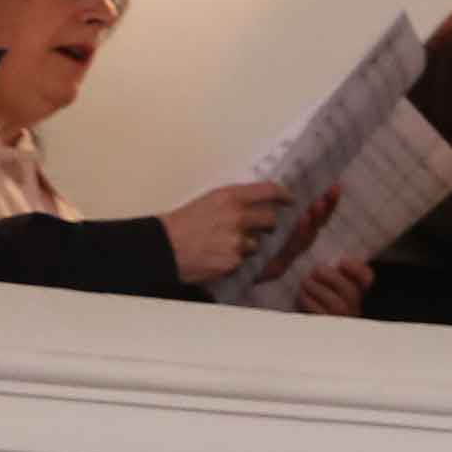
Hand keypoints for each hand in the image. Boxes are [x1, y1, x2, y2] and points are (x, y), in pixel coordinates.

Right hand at [165, 182, 287, 285]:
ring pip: (256, 243)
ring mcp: (237, 239)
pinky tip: (216, 255)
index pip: (269, 191)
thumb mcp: (209, 200)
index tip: (288, 200)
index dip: (283, 195)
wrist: (163, 247)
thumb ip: (235, 200)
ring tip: (221, 244)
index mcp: (231, 197)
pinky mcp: (234, 260)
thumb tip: (258, 201)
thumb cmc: (182, 224)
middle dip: (266, 225)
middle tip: (252, 228)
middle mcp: (238, 216)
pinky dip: (233, 259)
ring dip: (246, 245)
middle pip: (270, 219)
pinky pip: (243, 260)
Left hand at [293, 257, 375, 319]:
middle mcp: (352, 306)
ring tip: (306, 281)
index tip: (342, 262)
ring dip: (319, 289)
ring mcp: (340, 319)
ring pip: (337, 304)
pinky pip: (321, 315)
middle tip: (316, 270)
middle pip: (351, 292)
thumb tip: (316, 242)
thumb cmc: (310, 293)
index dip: (358, 270)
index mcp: (354, 291)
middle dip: (333, 278)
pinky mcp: (325, 327)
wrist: (299, 322)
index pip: (367, 279)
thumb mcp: (321, 279)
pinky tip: (302, 294)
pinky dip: (310, 302)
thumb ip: (325, 266)